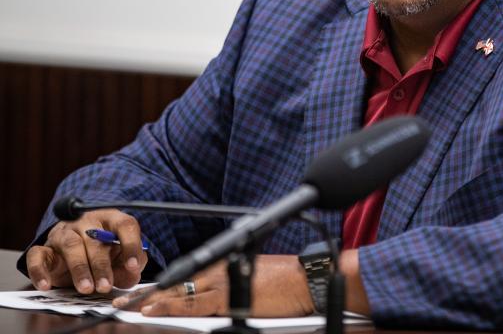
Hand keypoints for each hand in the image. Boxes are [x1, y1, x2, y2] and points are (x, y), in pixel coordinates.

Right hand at [25, 210, 147, 293]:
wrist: (75, 254)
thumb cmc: (105, 254)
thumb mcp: (122, 258)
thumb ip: (131, 265)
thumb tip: (132, 271)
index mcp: (111, 219)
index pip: (125, 225)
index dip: (131, 245)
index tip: (133, 266)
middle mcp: (87, 222)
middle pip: (95, 239)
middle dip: (101, 265)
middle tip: (105, 286)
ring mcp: (64, 232)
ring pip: (71, 245)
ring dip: (79, 268)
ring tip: (86, 288)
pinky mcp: (44, 248)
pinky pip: (37, 256)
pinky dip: (39, 271)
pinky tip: (46, 285)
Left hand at [113, 255, 314, 316]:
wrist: (305, 279)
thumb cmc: (287, 280)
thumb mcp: (256, 276)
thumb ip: (235, 284)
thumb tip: (224, 296)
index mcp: (227, 263)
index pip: (190, 273)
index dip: (166, 283)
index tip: (146, 290)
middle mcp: (220, 269)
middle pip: (179, 280)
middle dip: (151, 291)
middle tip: (125, 298)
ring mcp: (222, 283)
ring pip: (179, 291)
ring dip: (153, 299)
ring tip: (130, 305)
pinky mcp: (227, 299)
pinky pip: (192, 303)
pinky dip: (170, 306)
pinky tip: (153, 309)